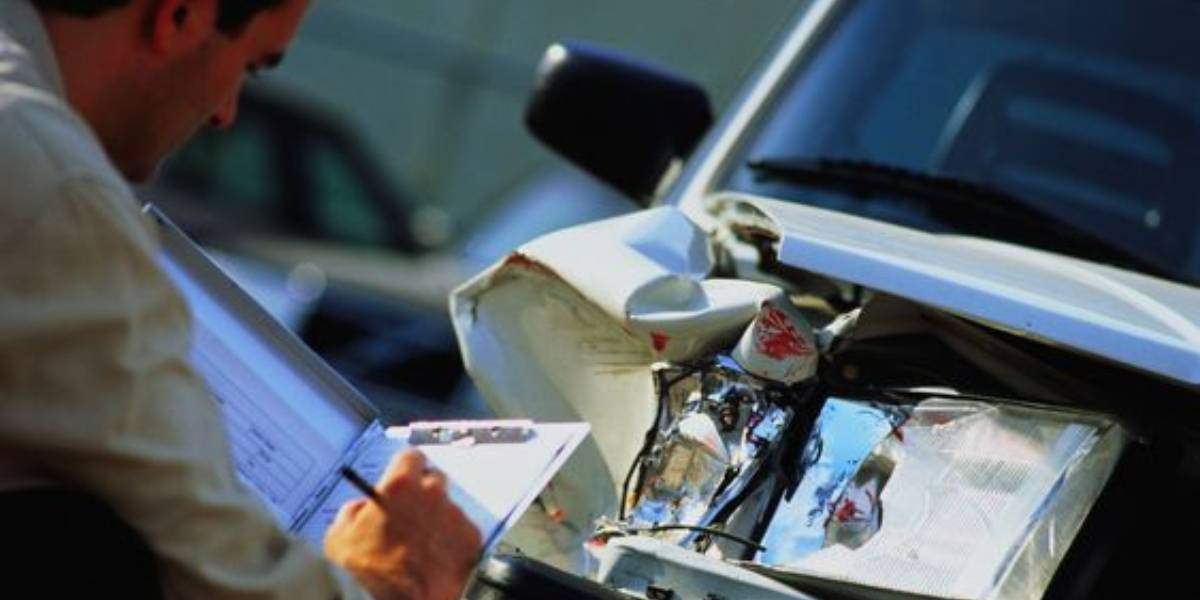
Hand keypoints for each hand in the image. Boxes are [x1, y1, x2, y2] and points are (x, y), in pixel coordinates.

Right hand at [325, 449, 482, 599]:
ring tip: (421, 546)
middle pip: (432, 479)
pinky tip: (437, 558)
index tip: (401, 478)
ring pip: (446, 506)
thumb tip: (360, 507)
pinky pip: (460, 529)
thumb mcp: (339, 540)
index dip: (405, 467)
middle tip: (409, 515)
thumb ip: (350, 513)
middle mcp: (432, 493)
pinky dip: (450, 539)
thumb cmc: (374, 575)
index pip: (410, 456)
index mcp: (400, 486)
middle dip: (422, 492)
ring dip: (436, 518)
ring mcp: (455, 513)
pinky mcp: (472, 535)